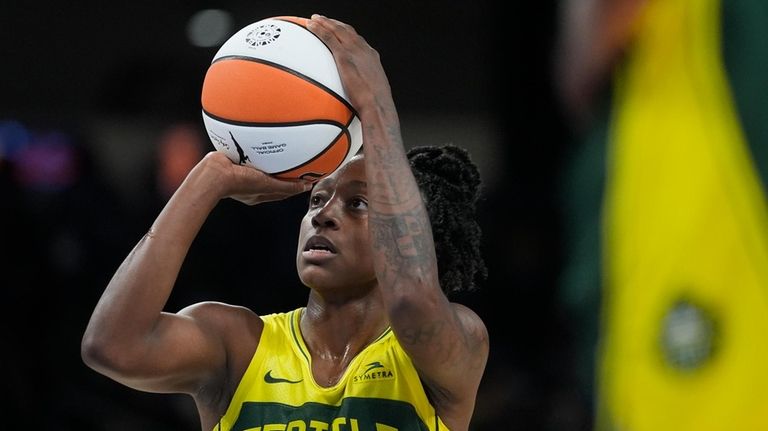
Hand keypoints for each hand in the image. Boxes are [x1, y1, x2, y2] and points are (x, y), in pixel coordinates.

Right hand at [194, 152, 311, 204]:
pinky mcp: (234, 161)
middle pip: (271, 177)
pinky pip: (248, 153)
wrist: (214, 174)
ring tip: (280, 147)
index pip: (280, 191)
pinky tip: (261, 138)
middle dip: (283, 172)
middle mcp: (250, 184)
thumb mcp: (267, 185)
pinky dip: (256, 148)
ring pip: (260, 165)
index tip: (306, 179)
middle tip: (296, 162)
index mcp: (257, 193)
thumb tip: (304, 187)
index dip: (293, 186)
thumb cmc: (238, 183)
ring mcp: (241, 172)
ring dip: (269, 158)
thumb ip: (285, 186)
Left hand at [307, 15, 394, 116]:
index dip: (347, 34)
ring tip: (314, 19)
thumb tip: (359, 98)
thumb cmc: (375, 106)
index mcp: (372, 57)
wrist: (377, 105)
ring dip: (325, 22)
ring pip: (337, 29)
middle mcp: (364, 50)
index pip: (358, 40)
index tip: (339, 31)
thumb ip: (364, 89)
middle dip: (335, 24)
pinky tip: (310, 26)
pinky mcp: (344, 56)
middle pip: (347, 30)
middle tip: (324, 20)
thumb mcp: (373, 93)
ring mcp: (354, 51)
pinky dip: (319, 29)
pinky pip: (328, 37)